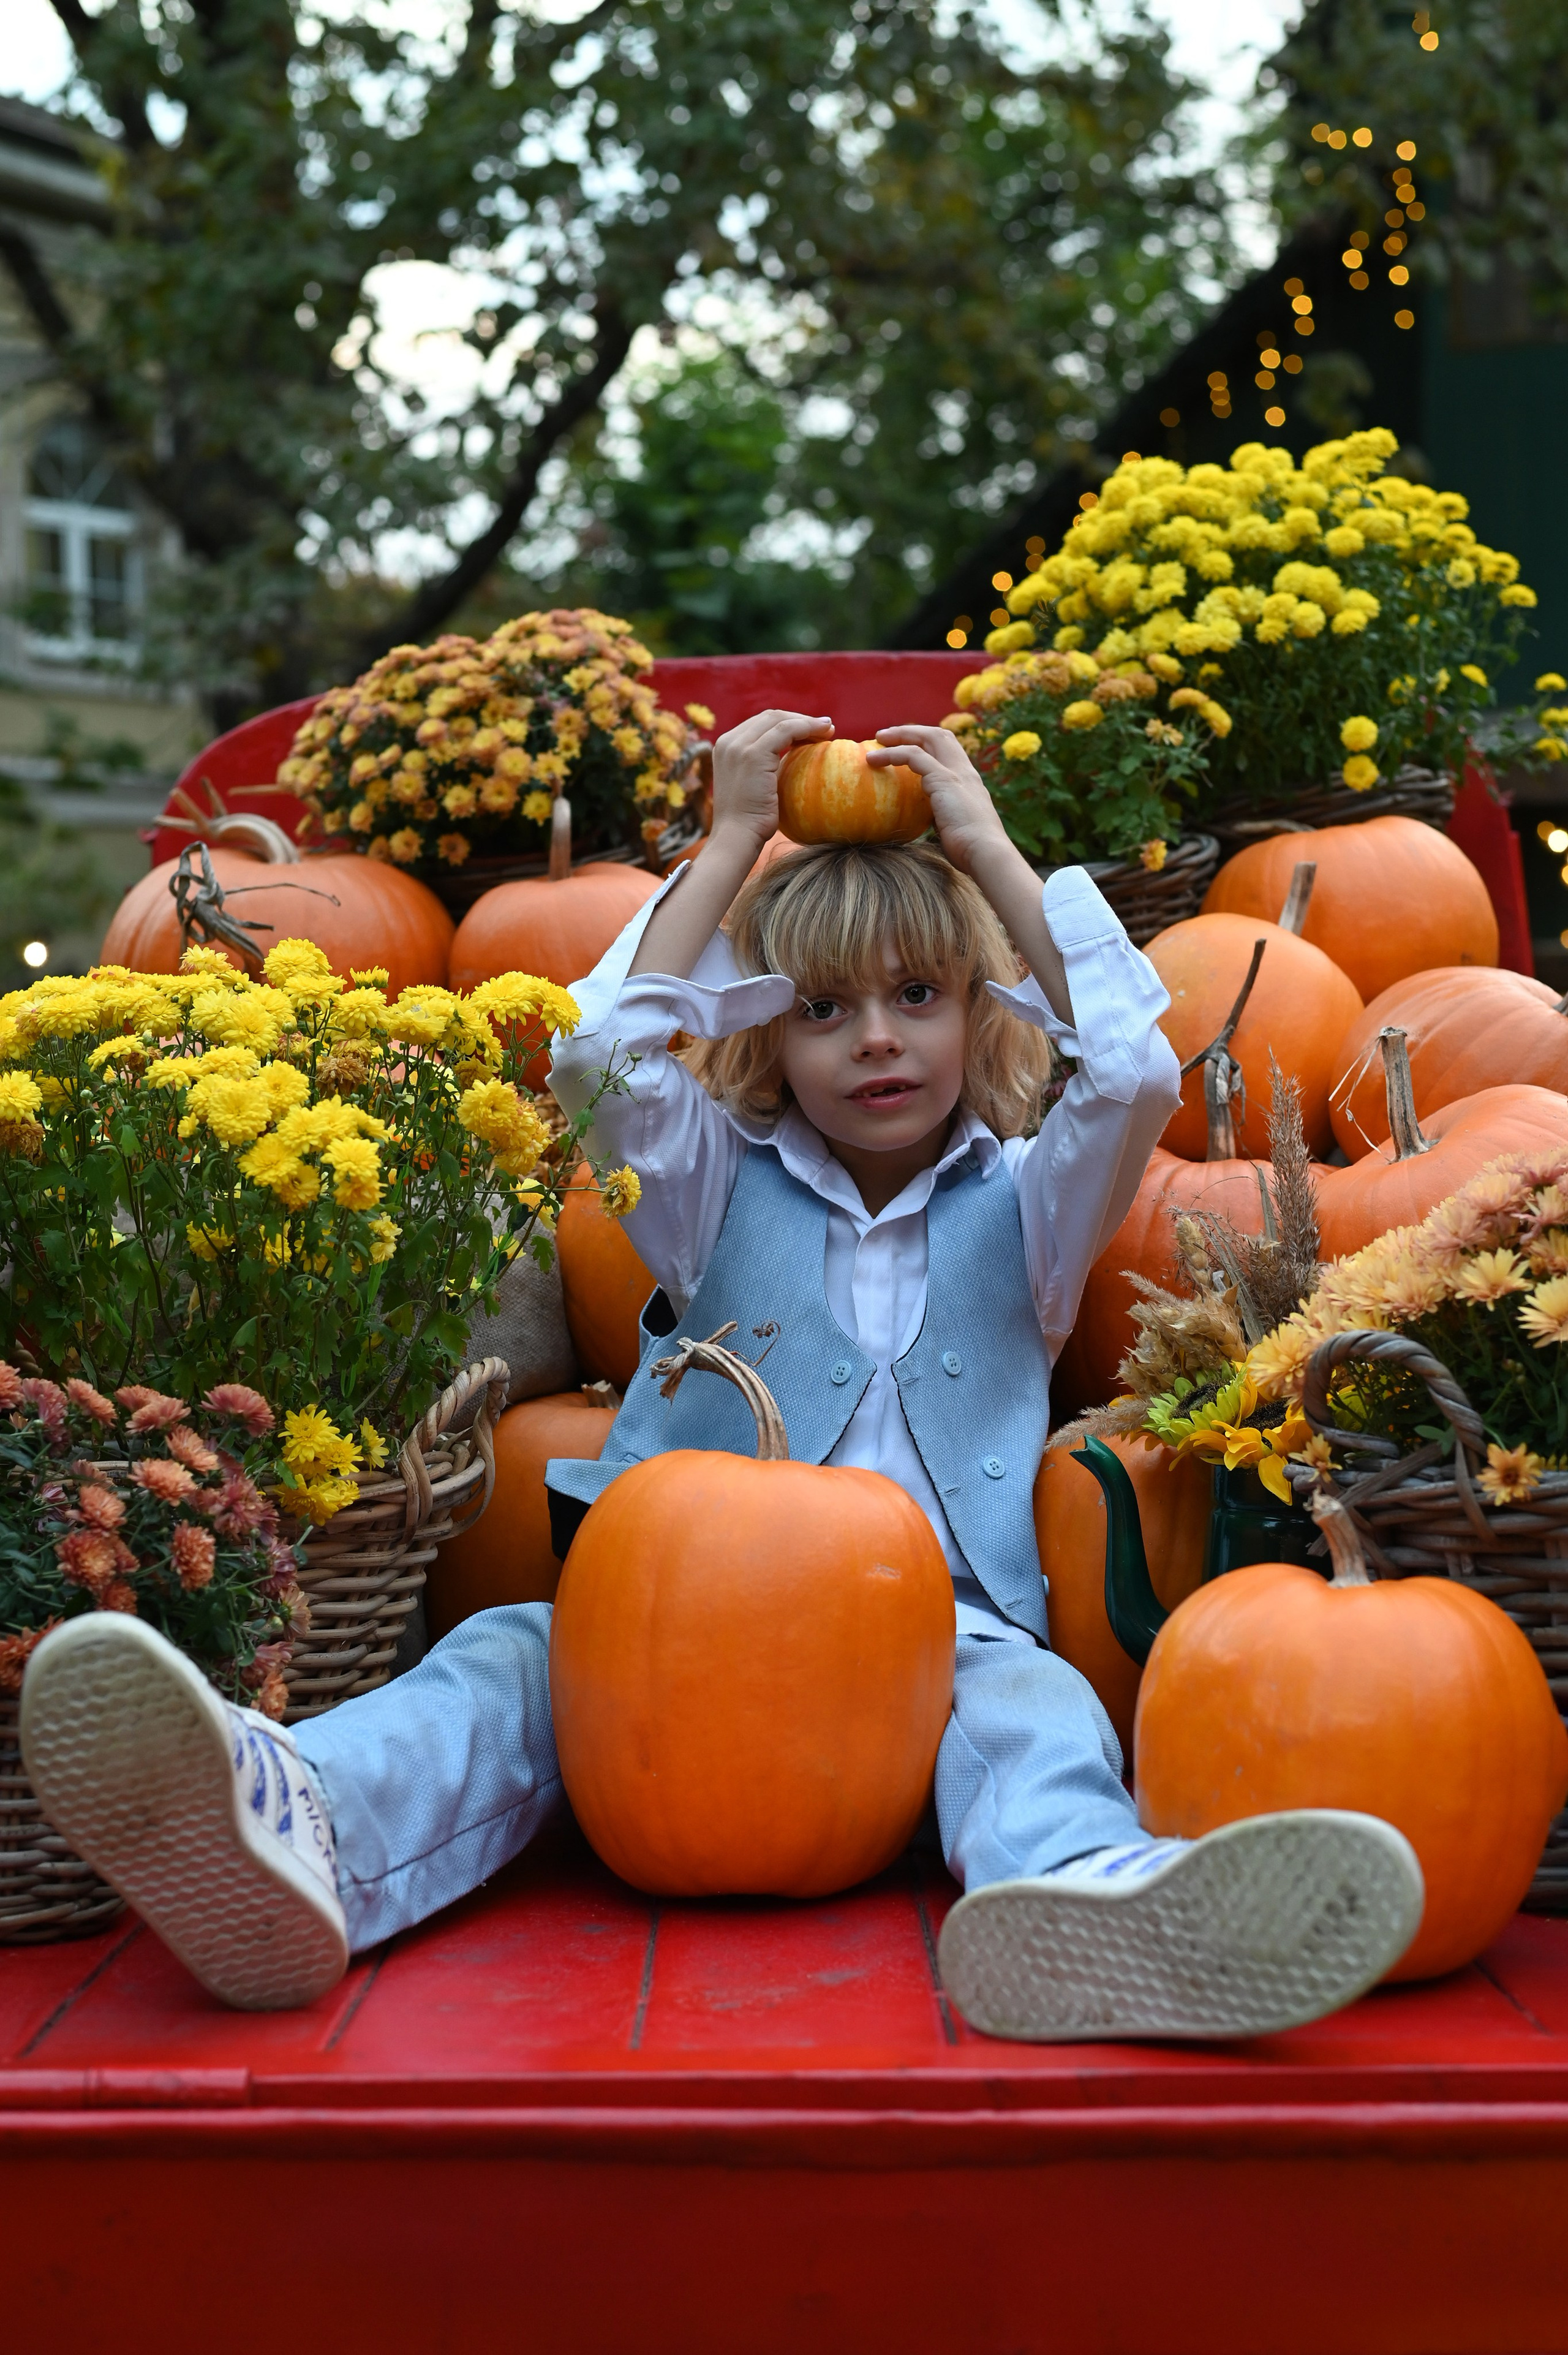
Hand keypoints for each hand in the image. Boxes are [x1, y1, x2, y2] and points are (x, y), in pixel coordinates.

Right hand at [710, 708, 832, 849]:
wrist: (736, 837)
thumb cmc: (749, 822)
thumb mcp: (754, 787)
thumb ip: (764, 769)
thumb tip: (791, 763)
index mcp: (726, 747)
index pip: (761, 724)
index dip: (789, 723)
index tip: (812, 731)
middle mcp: (728, 741)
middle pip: (770, 717)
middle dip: (799, 719)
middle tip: (824, 727)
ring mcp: (739, 746)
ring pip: (779, 720)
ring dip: (807, 722)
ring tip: (828, 729)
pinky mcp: (753, 753)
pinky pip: (787, 730)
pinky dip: (807, 728)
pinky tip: (824, 735)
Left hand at [873, 723, 1072, 1019]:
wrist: (989, 856)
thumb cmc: (974, 858)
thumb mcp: (955, 838)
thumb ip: (941, 828)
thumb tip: (919, 838)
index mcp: (971, 784)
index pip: (951, 753)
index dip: (930, 746)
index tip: (908, 750)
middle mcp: (966, 773)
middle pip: (941, 735)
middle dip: (914, 730)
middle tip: (887, 735)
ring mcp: (957, 774)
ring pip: (927, 738)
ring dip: (900, 735)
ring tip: (875, 740)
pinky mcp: (944, 780)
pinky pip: (912, 757)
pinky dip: (891, 754)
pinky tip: (871, 761)